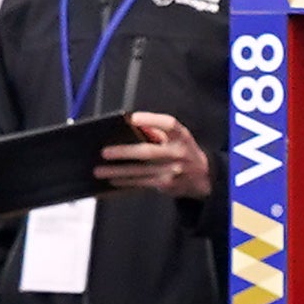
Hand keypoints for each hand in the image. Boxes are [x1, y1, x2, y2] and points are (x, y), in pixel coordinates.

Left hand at [96, 109, 212, 198]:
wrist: (204, 177)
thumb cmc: (183, 151)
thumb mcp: (178, 138)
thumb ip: (157, 132)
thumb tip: (130, 124)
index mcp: (182, 136)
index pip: (169, 124)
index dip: (151, 120)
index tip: (131, 118)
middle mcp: (178, 152)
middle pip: (148, 151)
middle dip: (124, 152)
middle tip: (104, 152)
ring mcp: (173, 170)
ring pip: (140, 171)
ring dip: (118, 172)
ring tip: (99, 171)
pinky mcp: (166, 184)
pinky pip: (141, 183)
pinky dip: (125, 182)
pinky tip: (111, 181)